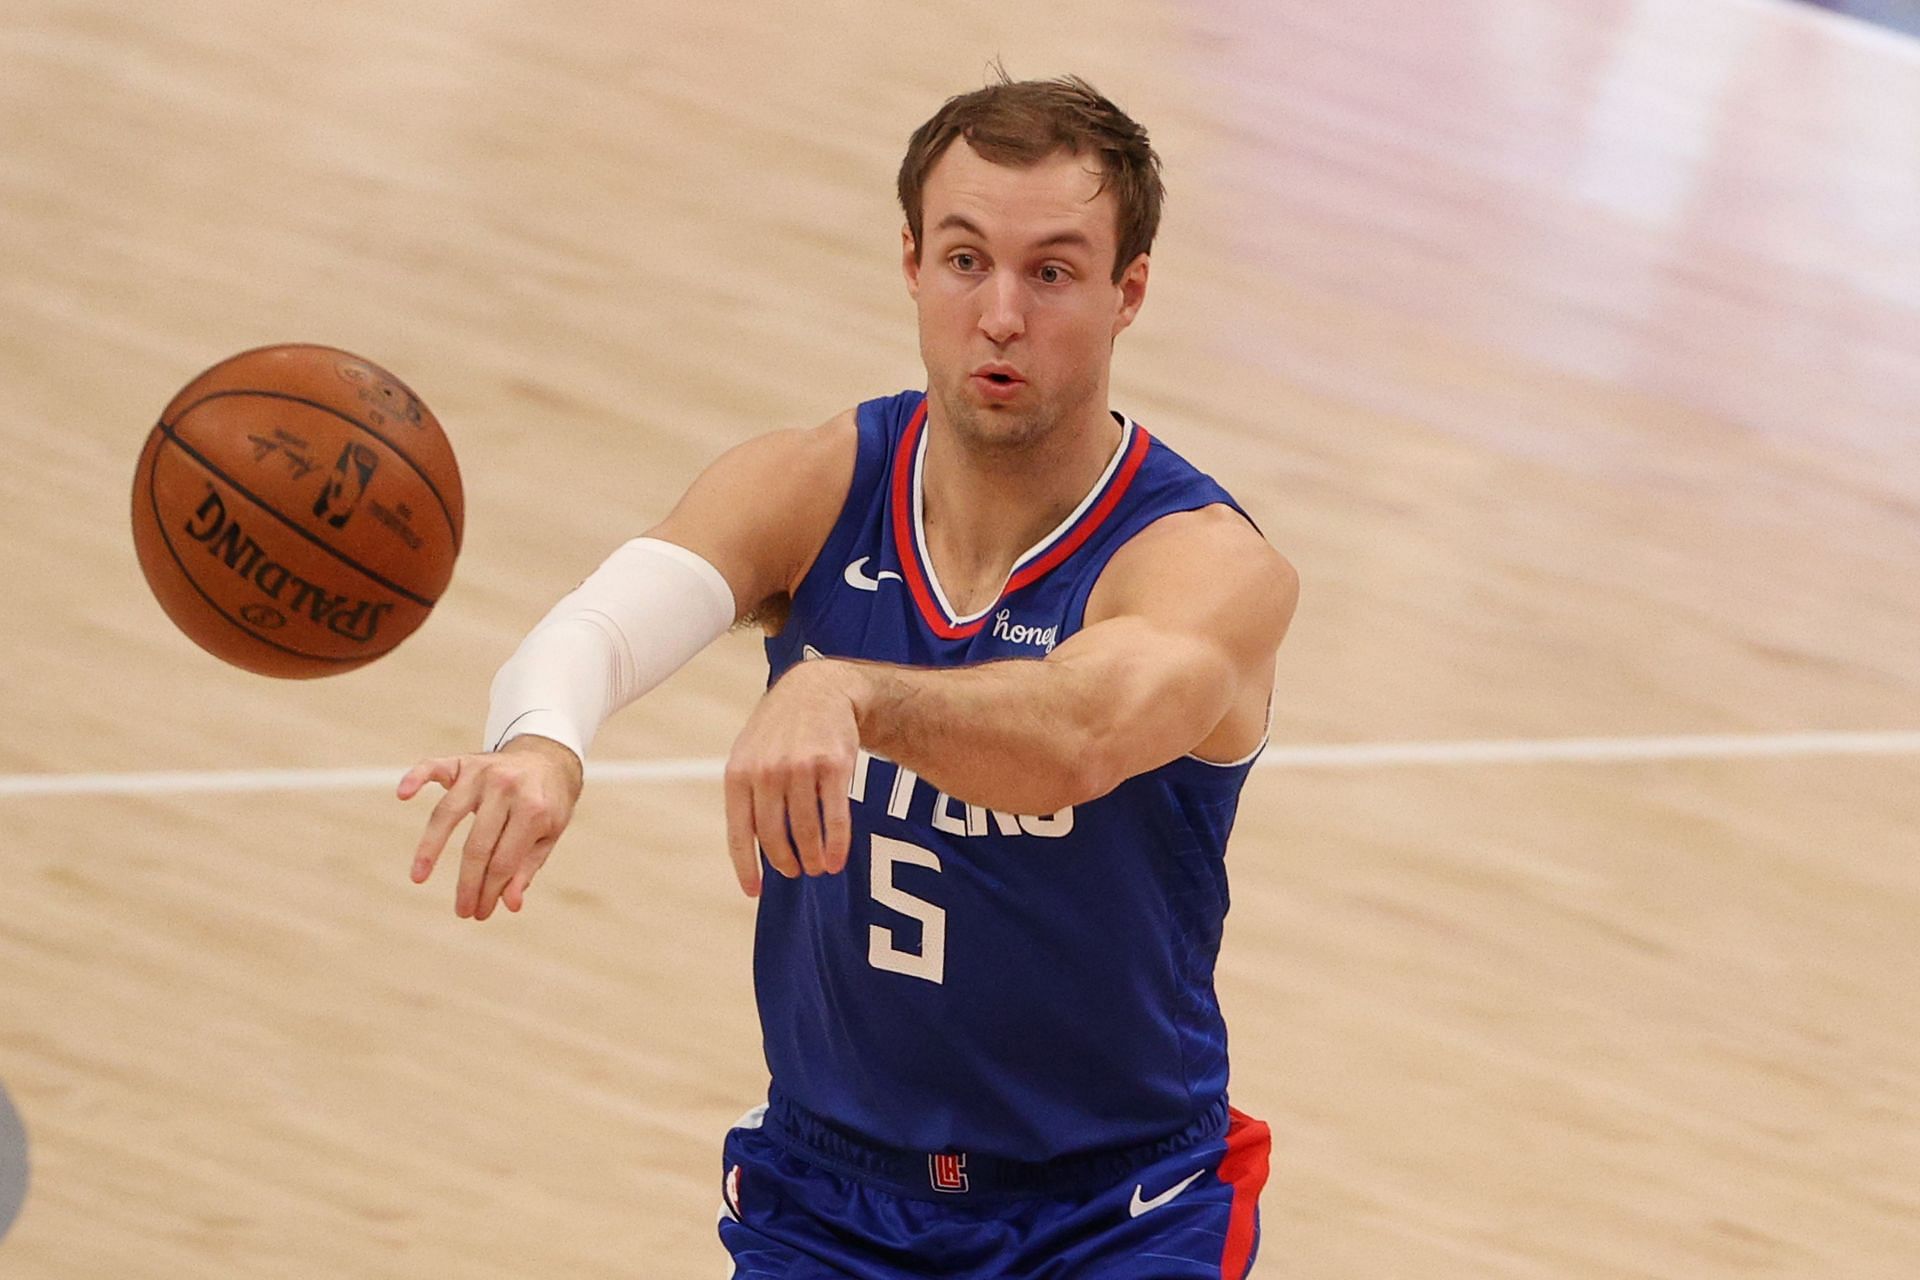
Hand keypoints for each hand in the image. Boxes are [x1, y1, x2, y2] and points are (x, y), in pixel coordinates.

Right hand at [398, 735, 583, 919]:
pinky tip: (403, 794)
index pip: (504, 860)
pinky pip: (433, 767)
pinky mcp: (464, 761)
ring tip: (418, 878)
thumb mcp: (549, 836)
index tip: (479, 913)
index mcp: (533, 809)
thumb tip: (509, 905)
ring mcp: (483, 772)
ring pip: (447, 813)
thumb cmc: (548, 803)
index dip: (491, 891)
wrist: (549, 757)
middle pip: (477, 845)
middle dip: (468, 883)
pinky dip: (416, 777)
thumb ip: (527, 868)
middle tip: (461, 911)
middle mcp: (506, 788)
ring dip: (429, 848)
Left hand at [724, 660, 862, 896]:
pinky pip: (834, 816)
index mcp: (738, 773)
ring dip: (813, 857)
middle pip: (774, 835)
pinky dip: (837, 844)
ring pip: (805, 830)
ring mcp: (800, 767)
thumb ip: (746, 795)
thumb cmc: (779, 732)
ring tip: (819, 867)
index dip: (746, 867)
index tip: (754, 892)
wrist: (817, 690)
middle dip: (786, 862)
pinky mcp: (833, 765)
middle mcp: (766, 771)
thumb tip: (749, 848)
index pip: (740, 833)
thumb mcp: (749, 755)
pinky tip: (838, 859)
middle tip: (797, 872)